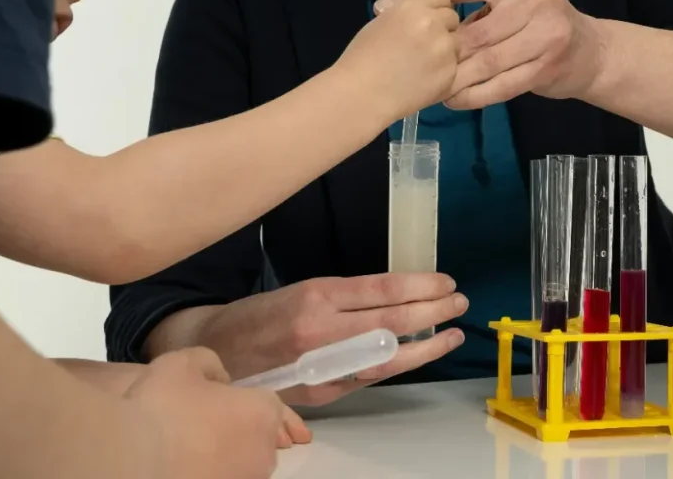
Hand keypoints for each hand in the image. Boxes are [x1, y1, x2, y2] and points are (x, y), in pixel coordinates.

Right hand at [122, 347, 284, 477]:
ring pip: (246, 466)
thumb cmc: (161, 406)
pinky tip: (194, 467)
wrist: (131, 458)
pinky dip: (217, 473)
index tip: (293, 431)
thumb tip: (220, 382)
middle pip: (263, 441)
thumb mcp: (184, 363)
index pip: (277, 412)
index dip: (283, 417)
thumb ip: (211, 365)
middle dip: (251, 435)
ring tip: (206, 451)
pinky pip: (228, 478)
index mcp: (261, 413)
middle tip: (226, 432)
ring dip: (234, 458)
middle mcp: (261, 453)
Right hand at [191, 273, 467, 407]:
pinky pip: (368, 377)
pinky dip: (398, 365)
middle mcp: (321, 329)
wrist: (212, 350)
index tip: (446, 281)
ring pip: (386, 357)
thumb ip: (346, 299)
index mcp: (317, 296)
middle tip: (460, 302)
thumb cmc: (259, 315)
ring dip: (426, 345)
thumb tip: (397, 297)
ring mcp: (322, 365)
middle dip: (432, 311)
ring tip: (453, 332)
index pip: (382, 289)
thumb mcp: (300, 291)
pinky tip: (420, 354)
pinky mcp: (320, 391)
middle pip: (392, 323)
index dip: (420, 286)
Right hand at [336, 0, 460, 120]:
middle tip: (424, 44)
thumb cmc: (362, 57)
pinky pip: (455, 65)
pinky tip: (424, 79)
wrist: (362, 95)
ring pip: (456, 42)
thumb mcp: (382, 21)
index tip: (426, 20)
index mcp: (413, 7)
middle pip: (452, 18)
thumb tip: (422, 12)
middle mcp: (434, 24)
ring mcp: (445, 49)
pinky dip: (444, 70)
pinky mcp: (451, 73)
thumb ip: (408, 13)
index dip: (435, 8)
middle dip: (442, 28)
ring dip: (445, 49)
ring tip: (422, 64)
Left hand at [379, 0, 603, 107]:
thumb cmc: (536, 22)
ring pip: (485, 61)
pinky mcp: (548, 66)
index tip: (386, 11)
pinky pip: (501, 86)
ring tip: (429, 87)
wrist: (590, 52)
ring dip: (454, 79)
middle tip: (408, 63)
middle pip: (472, 29)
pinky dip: (474, 95)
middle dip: (439, 50)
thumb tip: (402, 5)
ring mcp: (546, 33)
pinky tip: (454, 100)